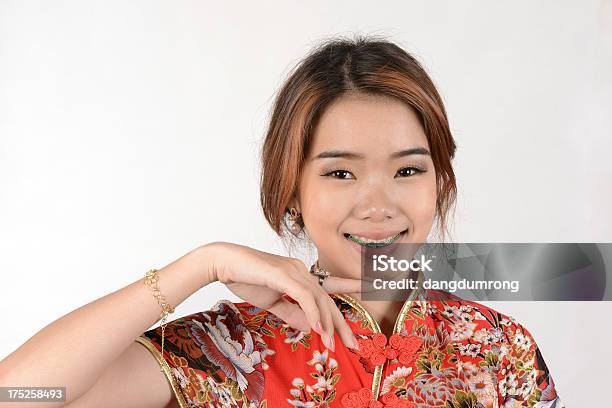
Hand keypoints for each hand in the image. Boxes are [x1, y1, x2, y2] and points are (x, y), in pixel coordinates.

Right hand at [202, 241, 364, 350]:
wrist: (223, 262)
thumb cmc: (245, 279)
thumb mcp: (272, 302)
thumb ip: (291, 313)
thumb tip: (310, 327)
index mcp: (300, 276)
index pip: (329, 284)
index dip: (351, 286)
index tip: (370, 289)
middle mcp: (301, 270)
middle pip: (328, 298)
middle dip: (342, 323)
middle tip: (353, 344)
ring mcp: (293, 271)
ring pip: (319, 298)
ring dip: (327, 323)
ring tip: (333, 344)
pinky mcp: (283, 274)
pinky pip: (303, 295)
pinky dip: (312, 312)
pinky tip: (316, 327)